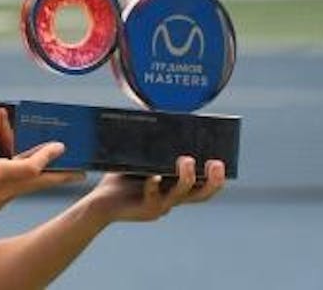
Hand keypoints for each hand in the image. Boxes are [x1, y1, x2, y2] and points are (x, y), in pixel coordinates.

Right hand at [0, 107, 84, 219]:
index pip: (30, 167)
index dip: (47, 156)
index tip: (60, 146)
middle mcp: (0, 192)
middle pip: (37, 183)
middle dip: (59, 176)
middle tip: (81, 172)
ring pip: (25, 185)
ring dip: (39, 174)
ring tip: (54, 164)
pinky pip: (12, 188)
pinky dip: (20, 176)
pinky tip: (20, 165)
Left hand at [85, 157, 224, 223]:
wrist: (100, 203)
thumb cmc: (121, 179)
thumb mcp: (140, 160)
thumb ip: (152, 144)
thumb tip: (157, 112)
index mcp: (176, 188)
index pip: (204, 187)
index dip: (216, 179)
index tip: (222, 161)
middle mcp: (172, 199)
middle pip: (201, 195)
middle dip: (212, 181)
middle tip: (216, 163)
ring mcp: (159, 206)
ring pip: (179, 196)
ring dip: (186, 179)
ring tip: (187, 161)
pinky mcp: (144, 209)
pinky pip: (151, 198)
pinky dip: (153, 186)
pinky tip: (153, 177)